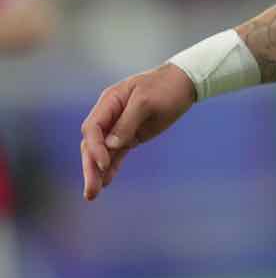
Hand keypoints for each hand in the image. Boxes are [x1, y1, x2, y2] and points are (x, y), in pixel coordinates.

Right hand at [80, 63, 195, 200]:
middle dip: (90, 167)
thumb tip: (110, 145)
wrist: (184, 82)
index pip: (93, 128)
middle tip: (90, 191)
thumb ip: (127, 122)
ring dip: (97, 172)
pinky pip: (117, 153)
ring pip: (102, 152)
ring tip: (93, 194)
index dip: (94, 148)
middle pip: (93, 144)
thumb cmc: (165, 87)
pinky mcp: (131, 135)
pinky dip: (111, 168)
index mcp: (109, 102)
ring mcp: (120, 127)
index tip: (103, 164)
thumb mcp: (147, 101)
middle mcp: (110, 115)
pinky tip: (107, 183)